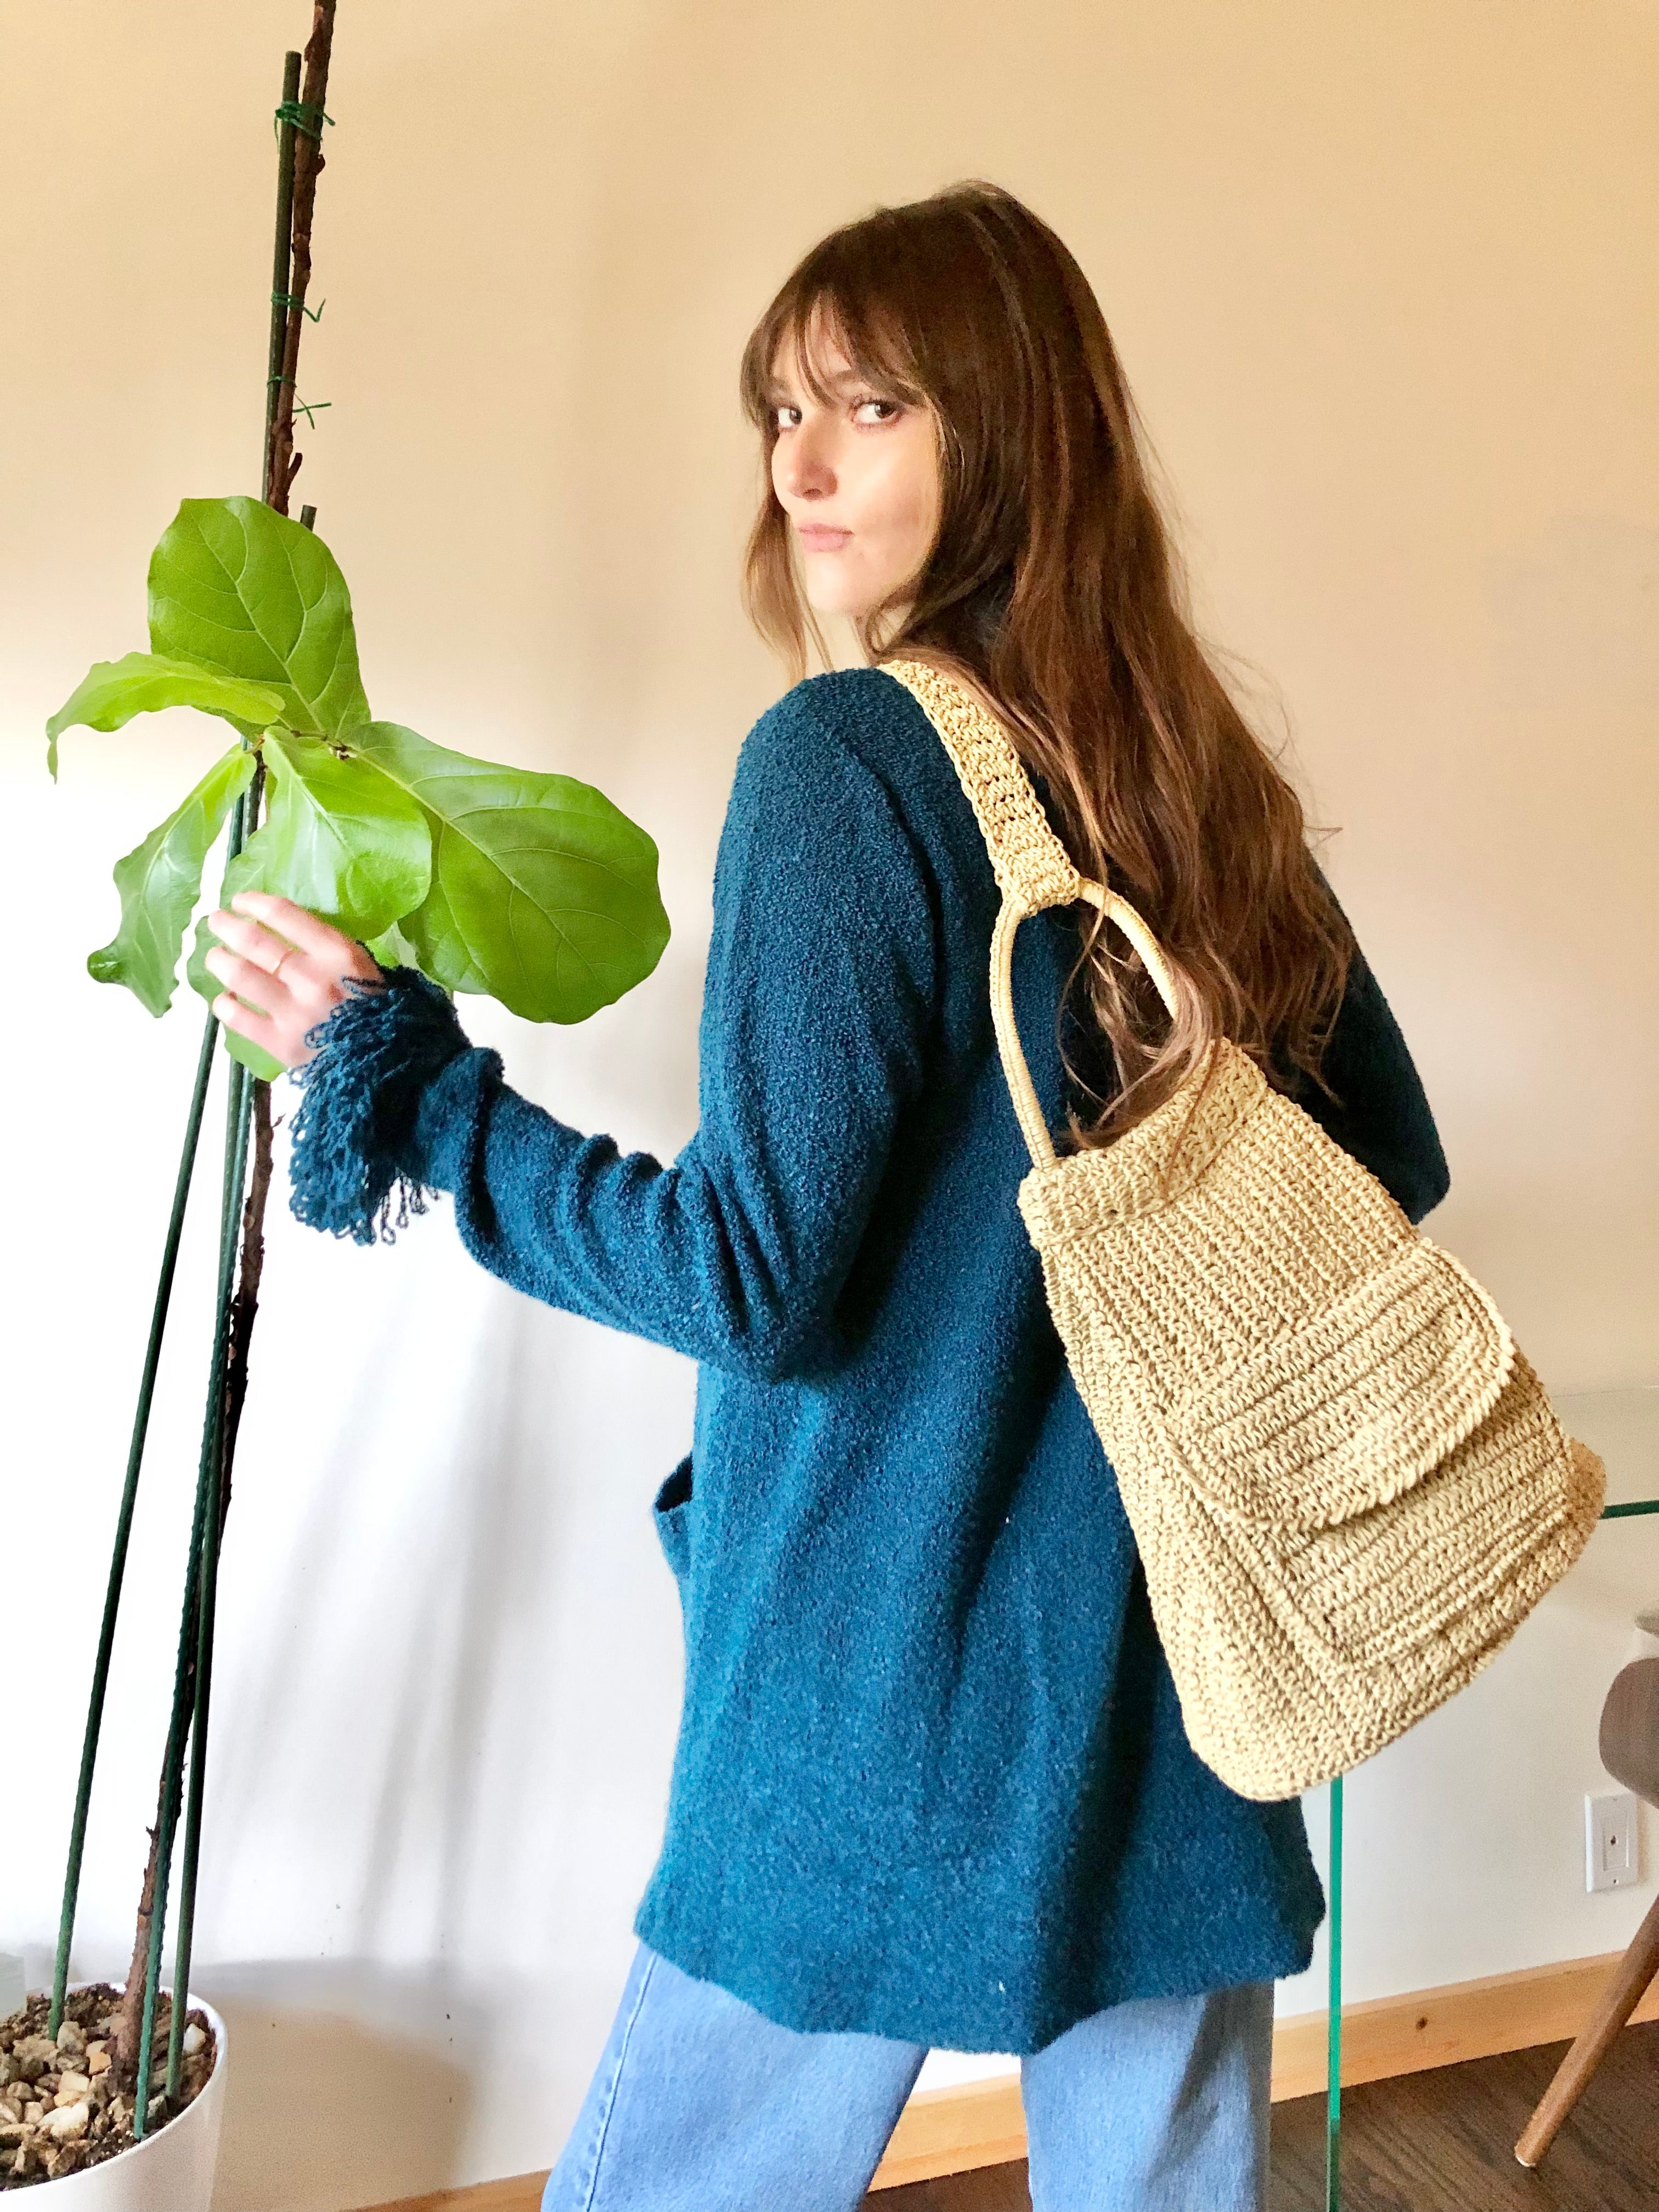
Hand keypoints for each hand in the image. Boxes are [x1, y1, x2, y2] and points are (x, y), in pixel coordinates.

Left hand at [203, 892, 382, 1069]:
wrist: (383, 1063)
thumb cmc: (371, 1007)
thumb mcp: (358, 965)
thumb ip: (322, 947)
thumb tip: (276, 930)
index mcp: (336, 954)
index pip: (284, 915)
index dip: (254, 902)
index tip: (240, 901)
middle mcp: (311, 978)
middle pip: (254, 941)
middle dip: (226, 926)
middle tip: (216, 921)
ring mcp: (293, 1013)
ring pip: (239, 975)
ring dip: (219, 961)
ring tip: (216, 957)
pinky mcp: (279, 1044)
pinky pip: (237, 1017)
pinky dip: (224, 1003)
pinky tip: (225, 998)